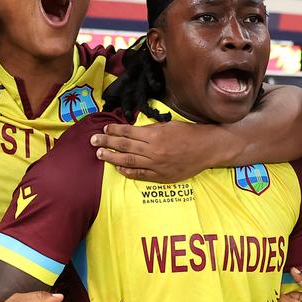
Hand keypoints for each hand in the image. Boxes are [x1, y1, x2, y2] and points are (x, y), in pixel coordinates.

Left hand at [91, 120, 216, 182]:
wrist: (207, 148)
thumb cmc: (189, 134)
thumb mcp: (168, 125)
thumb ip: (150, 129)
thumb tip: (132, 131)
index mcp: (155, 135)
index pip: (128, 133)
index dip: (114, 131)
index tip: (104, 129)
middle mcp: (154, 150)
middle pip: (124, 147)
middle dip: (107, 143)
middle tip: (93, 141)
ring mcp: (157, 165)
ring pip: (129, 161)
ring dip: (112, 158)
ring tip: (100, 155)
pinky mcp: (162, 176)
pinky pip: (141, 175)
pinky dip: (128, 172)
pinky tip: (119, 168)